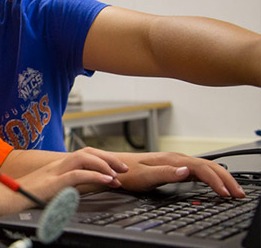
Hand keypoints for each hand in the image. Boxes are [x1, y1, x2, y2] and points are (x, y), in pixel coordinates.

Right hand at [15, 147, 128, 202]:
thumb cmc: (27, 194)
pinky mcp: (54, 181)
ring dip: (104, 164)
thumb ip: (66, 185)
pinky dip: (95, 176)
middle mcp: (58, 164)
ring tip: (118, 174)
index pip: (84, 154)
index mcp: (59, 165)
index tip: (117, 168)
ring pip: (84, 158)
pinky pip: (78, 174)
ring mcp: (56, 171)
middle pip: (87, 151)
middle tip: (124, 169)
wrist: (8, 197)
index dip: (103, 158)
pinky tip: (107, 181)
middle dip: (109, 158)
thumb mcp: (51, 188)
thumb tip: (82, 188)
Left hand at [115, 151, 245, 197]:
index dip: (216, 181)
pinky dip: (210, 178)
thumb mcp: (144, 175)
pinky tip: (215, 184)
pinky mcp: (173, 167)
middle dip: (226, 179)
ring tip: (233, 190)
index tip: (226, 193)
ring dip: (221, 177)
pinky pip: (197, 170)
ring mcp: (175, 162)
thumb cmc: (125, 172)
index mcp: (171, 160)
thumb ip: (165, 173)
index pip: (201, 168)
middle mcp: (175, 158)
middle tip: (239, 194)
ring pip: (204, 167)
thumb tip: (186, 170)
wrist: (112, 169)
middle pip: (208, 166)